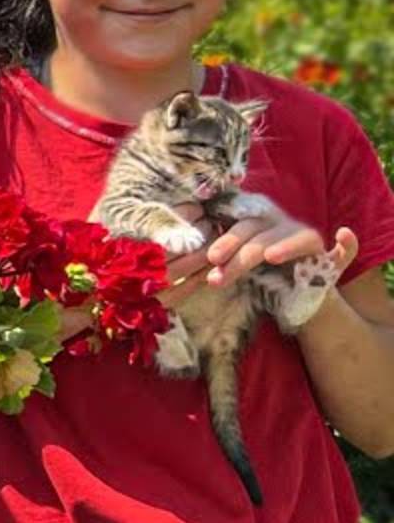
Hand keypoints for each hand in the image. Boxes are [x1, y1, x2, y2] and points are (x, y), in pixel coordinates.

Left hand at [204, 207, 343, 286]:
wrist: (294, 299)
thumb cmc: (257, 278)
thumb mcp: (231, 270)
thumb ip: (211, 266)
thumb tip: (176, 277)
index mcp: (252, 226)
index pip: (235, 224)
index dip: (224, 238)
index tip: (210, 257)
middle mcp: (277, 226)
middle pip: (255, 230)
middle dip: (236, 248)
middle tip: (218, 265)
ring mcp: (303, 238)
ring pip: (290, 237)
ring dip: (280, 247)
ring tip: (269, 257)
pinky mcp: (328, 255)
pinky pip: (341, 249)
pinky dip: (346, 243)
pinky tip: (344, 235)